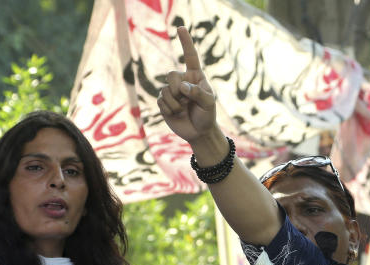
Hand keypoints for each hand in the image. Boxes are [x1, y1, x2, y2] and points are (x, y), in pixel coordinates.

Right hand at [157, 26, 218, 145]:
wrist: (199, 132)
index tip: (180, 28)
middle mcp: (182, 81)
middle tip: (185, 100)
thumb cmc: (207, 115)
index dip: (185, 42)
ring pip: (165, 90)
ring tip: (183, 110)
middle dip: (177, 89)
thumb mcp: (208, 103)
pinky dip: (169, 110)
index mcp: (195, 76)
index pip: (190, 56)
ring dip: (175, 103)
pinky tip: (176, 114)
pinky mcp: (164, 103)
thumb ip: (198, 93)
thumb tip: (183, 87)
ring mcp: (172, 92)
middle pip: (171, 74)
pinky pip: (161, 101)